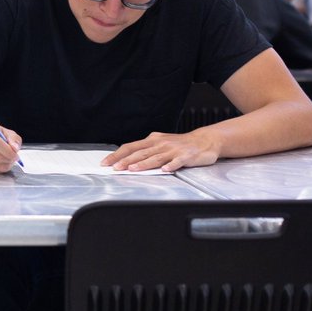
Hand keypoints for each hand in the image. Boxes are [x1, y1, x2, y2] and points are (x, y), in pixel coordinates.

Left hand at [104, 131, 219, 172]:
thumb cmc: (180, 144)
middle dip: (126, 160)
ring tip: (133, 169)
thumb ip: (146, 150)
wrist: (205, 140)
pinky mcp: (186, 156)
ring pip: (156, 157)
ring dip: (144, 163)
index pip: (131, 147)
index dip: (118, 154)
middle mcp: (161, 144)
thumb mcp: (160, 143)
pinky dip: (171, 165)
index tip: (106, 162)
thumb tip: (127, 159)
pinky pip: (178, 162)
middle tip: (115, 168)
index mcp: (153, 140)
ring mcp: (174, 150)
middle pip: (140, 153)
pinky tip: (165, 170)